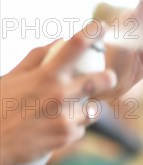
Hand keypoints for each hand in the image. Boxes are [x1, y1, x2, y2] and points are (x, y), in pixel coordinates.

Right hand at [0, 29, 116, 164]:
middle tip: (107, 78)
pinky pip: (81, 130)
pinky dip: (72, 128)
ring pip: (94, 110)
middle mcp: (61, 94)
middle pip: (102, 80)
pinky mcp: (67, 137)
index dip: (92, 33)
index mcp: (46, 75)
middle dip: (108, 78)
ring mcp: (66, 117)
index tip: (101, 28)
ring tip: (67, 110)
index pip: (75, 46)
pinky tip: (55, 127)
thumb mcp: (12, 78)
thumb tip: (58, 41)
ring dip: (86, 109)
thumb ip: (37, 59)